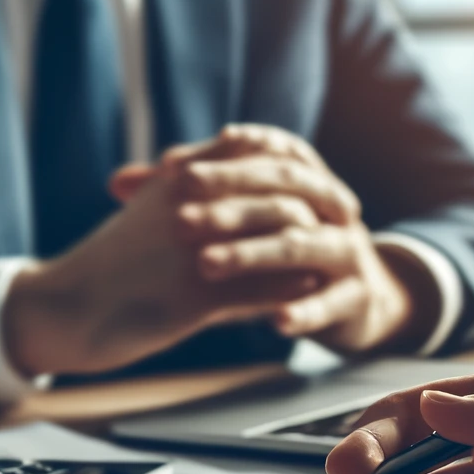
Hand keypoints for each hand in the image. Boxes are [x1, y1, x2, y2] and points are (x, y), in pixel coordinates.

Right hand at [2, 173, 314, 376]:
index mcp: (179, 180)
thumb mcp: (149, 213)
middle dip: (322, 199)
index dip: (297, 162)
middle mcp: (192, 205)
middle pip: (278, 184)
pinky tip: (315, 292)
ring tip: (343, 251)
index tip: (325, 180)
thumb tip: (234, 181)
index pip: (253, 149)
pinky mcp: (194, 299)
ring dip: (315, 240)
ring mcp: (195, 250)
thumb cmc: (110, 265)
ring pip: (277, 231)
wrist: (61, 309)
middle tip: (351, 214)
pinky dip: (292, 289)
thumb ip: (191, 193)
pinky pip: (260, 288)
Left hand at [111, 125, 432, 353]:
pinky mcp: (356, 294)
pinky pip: (332, 301)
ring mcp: (348, 249)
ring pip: (304, 243)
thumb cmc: (284, 248)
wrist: (355, 296)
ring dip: (255, 253)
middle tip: (179, 218)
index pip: (266, 152)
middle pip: (286, 191)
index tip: (169, 170)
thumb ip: (191, 199)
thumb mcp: (244, 219)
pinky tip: (274, 321)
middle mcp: (332, 206)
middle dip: (232, 202)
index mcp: (305, 176)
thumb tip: (118, 184)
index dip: (219, 160)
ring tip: (207, 265)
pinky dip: (305, 310)